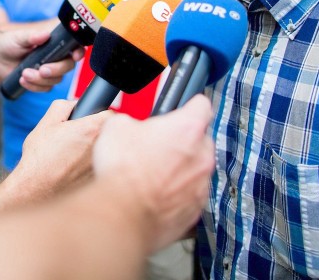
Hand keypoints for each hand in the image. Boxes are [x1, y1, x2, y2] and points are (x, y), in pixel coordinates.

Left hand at [0, 28, 83, 90]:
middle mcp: (55, 57)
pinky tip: (22, 80)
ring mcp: (49, 70)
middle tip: (41, 69)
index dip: (78, 52)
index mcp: (54, 43)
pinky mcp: (41, 82)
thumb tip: (45, 34)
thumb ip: (32, 36)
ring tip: (24, 73)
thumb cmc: (9, 43)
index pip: (74, 47)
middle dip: (55, 70)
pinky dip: (34, 86)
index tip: (74, 56)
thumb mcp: (19, 37)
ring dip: (40, 79)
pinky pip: (45, 88)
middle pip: (67, 67)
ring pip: (55, 80)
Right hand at [8, 100, 111, 200]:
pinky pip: (100, 168)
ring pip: (105, 152)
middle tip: (79, 138)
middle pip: (109, 134)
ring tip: (74, 156)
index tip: (90, 120)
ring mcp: (102, 166)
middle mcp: (102, 148)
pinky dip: (91, 167)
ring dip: (94, 151)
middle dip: (97, 133)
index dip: (100, 115)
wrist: (36, 188)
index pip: (111, 115)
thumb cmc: (40, 158)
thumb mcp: (47, 123)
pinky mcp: (99, 180)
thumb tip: (76, 104)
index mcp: (91, 130)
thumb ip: (64, 106)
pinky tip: (74, 170)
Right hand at [93, 95, 214, 253]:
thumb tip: (128, 125)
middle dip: (182, 142)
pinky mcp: (195, 210)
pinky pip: (190, 195)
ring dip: (180, 169)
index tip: (184, 108)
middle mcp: (202, 156)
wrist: (123, 213)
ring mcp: (201, 185)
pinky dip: (176, 193)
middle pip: (200, 140)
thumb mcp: (116, 126)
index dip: (190, 104)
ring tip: (152, 174)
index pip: (202, 105)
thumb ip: (131, 121)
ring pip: (196, 169)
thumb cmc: (123, 170)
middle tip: (157, 146)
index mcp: (188, 128)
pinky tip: (154, 194)